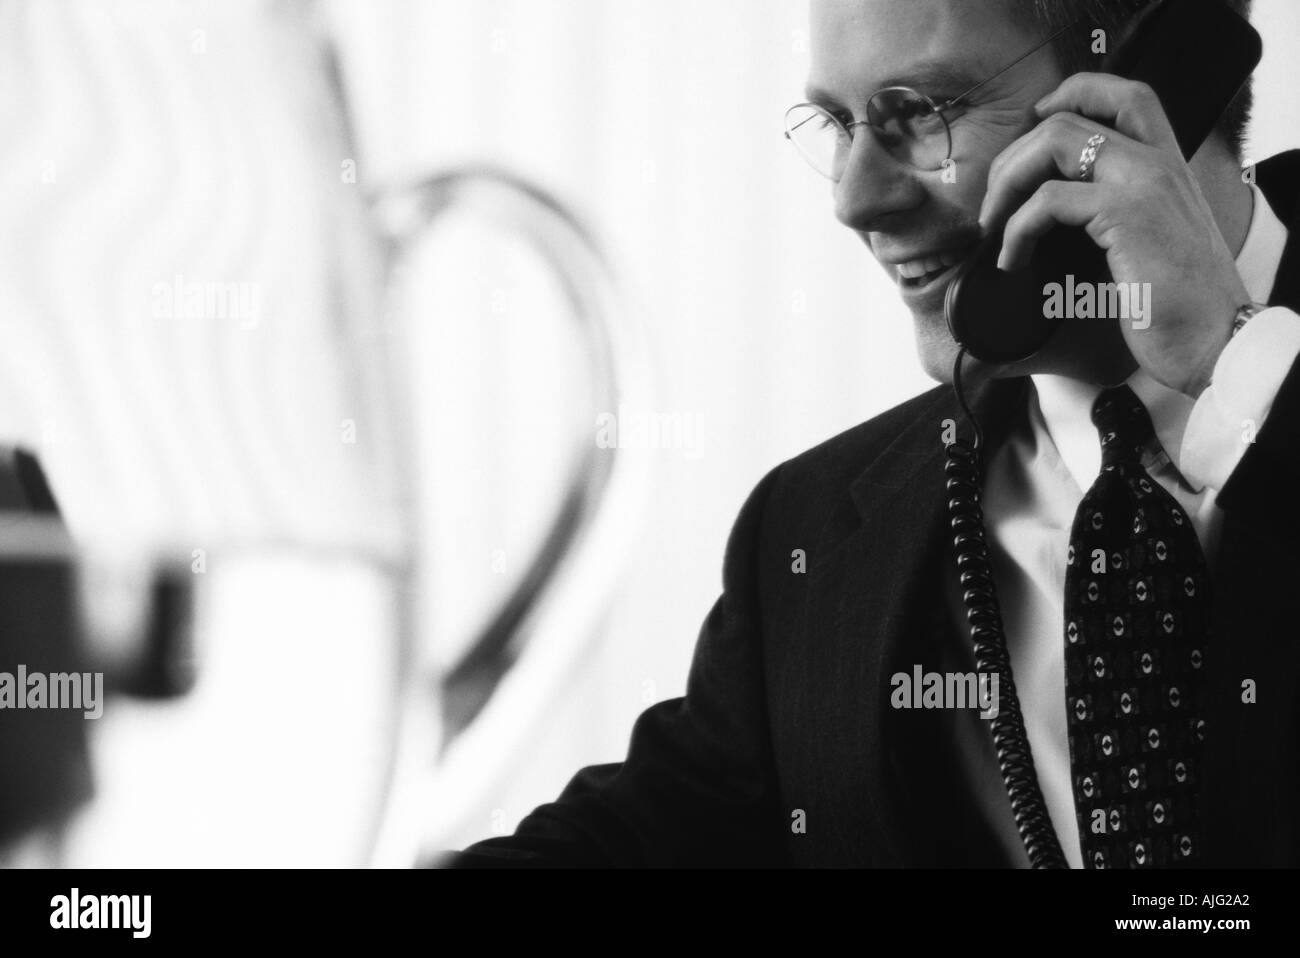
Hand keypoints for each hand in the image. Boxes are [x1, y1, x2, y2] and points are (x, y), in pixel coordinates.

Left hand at [978, 73, 1249, 398]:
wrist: (1215, 339)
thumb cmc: (1177, 304)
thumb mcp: (1149, 242)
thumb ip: (1115, 213)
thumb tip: (1053, 213)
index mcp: (1167, 163)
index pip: (1125, 94)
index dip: (1071, 94)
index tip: (1033, 125)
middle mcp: (1159, 161)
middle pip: (1067, 119)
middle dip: (1013, 158)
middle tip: (992, 205)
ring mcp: (1144, 181)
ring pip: (1053, 143)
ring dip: (1005, 186)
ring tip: (991, 229)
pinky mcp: (1128, 212)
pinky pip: (1048, 200)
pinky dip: (1016, 229)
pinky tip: (1011, 262)